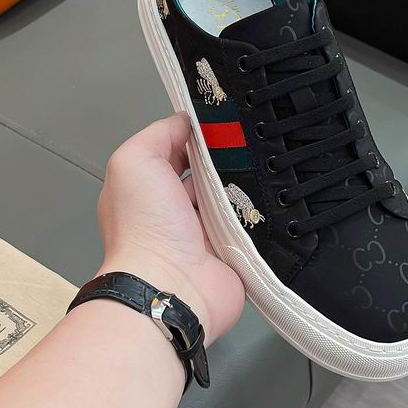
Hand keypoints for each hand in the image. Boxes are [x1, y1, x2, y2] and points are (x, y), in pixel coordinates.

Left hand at [96, 112, 244, 344]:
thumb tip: (187, 123)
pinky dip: (261, 212)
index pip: (177, 150)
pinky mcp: (233, 251)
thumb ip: (158, 134)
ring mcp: (206, 232)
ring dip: (246, 184)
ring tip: (265, 165)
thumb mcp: (134, 161)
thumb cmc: (144, 227)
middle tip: (251, 142)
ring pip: (234, 195)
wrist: (173, 287)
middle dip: (228, 158)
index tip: (223, 120)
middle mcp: (176, 211)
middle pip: (210, 172)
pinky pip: (252, 223)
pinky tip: (273, 195)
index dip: (198, 134)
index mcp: (149, 188)